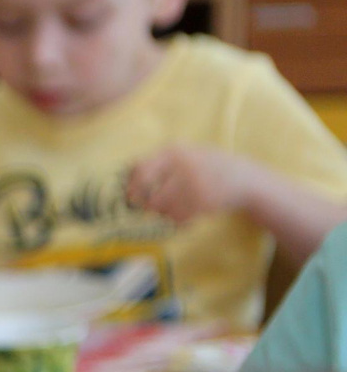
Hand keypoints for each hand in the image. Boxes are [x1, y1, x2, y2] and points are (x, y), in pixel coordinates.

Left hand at [125, 145, 256, 224]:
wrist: (245, 179)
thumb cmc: (208, 167)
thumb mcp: (187, 154)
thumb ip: (160, 161)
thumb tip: (127, 172)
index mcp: (175, 152)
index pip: (140, 170)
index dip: (132, 186)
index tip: (133, 194)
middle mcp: (182, 167)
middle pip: (147, 196)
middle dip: (145, 204)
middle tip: (150, 206)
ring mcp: (193, 186)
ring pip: (160, 210)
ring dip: (162, 213)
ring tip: (174, 206)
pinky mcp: (201, 204)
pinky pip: (175, 219)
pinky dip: (177, 219)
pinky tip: (187, 211)